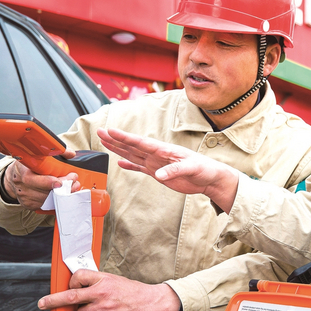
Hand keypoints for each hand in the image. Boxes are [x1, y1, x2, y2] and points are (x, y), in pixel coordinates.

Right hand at [3, 148, 79, 209]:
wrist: (13, 177)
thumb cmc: (28, 165)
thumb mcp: (36, 154)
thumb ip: (54, 152)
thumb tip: (70, 154)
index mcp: (21, 170)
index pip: (31, 179)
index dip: (47, 182)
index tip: (60, 182)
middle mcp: (21, 185)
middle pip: (43, 191)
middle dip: (62, 188)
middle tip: (74, 182)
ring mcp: (24, 196)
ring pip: (46, 200)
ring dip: (62, 195)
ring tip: (73, 187)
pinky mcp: (29, 205)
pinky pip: (45, 205)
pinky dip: (57, 200)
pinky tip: (65, 194)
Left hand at [37, 270, 180, 310]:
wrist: (150, 302)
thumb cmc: (132, 291)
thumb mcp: (114, 280)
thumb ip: (97, 283)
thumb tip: (79, 287)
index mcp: (103, 279)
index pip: (78, 277)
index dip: (71, 282)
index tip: (69, 287)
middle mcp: (102, 292)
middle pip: (71, 297)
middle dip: (53, 300)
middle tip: (42, 303)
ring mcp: (104, 307)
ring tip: (102, 308)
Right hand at [98, 127, 238, 211]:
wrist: (210, 178)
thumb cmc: (204, 169)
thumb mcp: (192, 169)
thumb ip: (175, 170)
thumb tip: (160, 175)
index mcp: (164, 150)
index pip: (141, 142)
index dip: (125, 137)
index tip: (110, 131)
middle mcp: (157, 155)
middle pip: (132, 145)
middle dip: (116, 139)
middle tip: (100, 132)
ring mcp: (157, 163)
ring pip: (133, 154)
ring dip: (119, 148)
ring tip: (105, 142)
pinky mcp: (159, 173)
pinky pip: (140, 168)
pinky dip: (129, 165)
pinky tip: (120, 162)